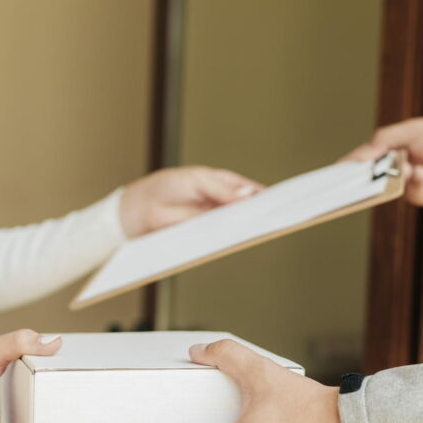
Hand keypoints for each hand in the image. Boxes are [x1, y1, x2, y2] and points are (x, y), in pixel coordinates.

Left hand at [119, 167, 263, 237]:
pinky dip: (229, 240)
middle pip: (247, 211)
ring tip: (260, 228)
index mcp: (223, 186)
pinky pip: (221, 241)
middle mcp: (221, 206)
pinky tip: (237, 239)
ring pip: (235, 227)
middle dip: (261, 213)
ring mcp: (213, 223)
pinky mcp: (203, 239)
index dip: (266, 196)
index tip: (282, 200)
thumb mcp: (198, 181)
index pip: (250, 191)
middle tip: (276, 216)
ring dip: (247, 228)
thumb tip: (248, 197)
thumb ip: (223, 190)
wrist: (139, 208)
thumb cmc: (167, 187)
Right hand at [341, 116, 422, 205]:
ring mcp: (407, 184)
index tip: (334, 170)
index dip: (350, 164)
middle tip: (352, 174)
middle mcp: (398, 168)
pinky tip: (420, 171)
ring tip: (407, 163)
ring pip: (383, 186)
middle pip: (369, 177)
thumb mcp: (412, 129)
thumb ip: (383, 139)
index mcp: (394, 150)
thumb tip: (359, 155)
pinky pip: (402, 192)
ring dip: (390, 174)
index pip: (365, 159)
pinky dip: (409, 180)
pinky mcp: (419, 196)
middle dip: (360, 176)